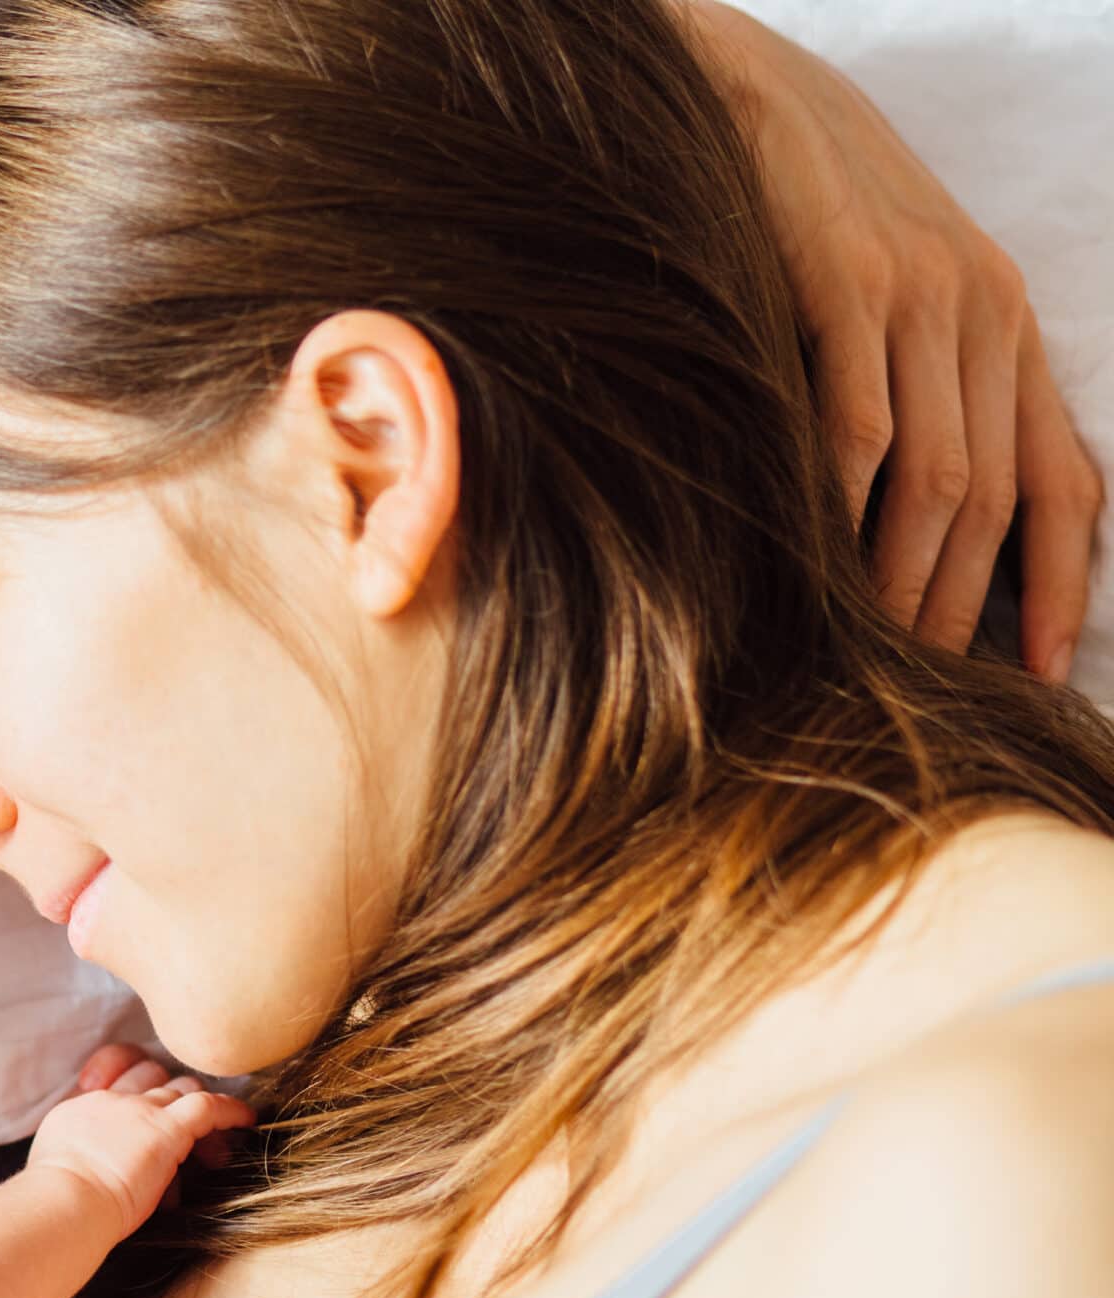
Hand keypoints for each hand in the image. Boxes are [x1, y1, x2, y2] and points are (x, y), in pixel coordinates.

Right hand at [30, 1065, 255, 1234]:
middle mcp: (109, 1101)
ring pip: (179, 1087)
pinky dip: (230, 1110)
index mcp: (78, 1110)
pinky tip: (247, 1120)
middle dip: (166, 1092)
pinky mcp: (167, 1129)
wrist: (64, 1201)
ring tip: (215, 1125)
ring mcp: (139, 1111)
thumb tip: (101, 1170)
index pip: (113, 1084)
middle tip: (179, 1123)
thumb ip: (79, 1158)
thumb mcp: (55, 1168)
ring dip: (196, 1104)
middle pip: (147, 1077)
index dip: (131, 1091)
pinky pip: (208, 1106)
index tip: (139, 1111)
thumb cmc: (54, 1202)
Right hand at [682, 2, 1103, 679]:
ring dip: (904, 580)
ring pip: (935, 477)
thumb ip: (911, 391)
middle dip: (961, 609)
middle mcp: (981, 315)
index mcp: (1003, 327)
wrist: (747, 95)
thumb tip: (895, 524)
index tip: (1038, 673)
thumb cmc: (802, 216)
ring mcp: (918, 300)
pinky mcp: (846, 285)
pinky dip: (845, 509)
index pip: (1062, 481)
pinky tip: (816, 566)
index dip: (1063, 586)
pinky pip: (858, 424)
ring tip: (868, 651)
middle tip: (922, 688)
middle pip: (992, 500)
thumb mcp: (889, 298)